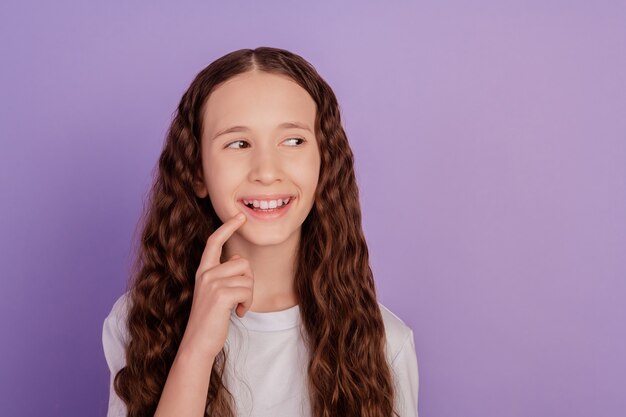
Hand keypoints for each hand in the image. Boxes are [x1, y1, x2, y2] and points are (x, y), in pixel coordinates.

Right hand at [179, 212, 253, 358]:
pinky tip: (238, 314)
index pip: (214, 241)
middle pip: (242, 263)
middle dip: (249, 281)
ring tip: (237, 308)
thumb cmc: (210, 320)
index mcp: (203, 271)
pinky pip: (247, 290)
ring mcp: (211, 283)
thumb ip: (224, 275)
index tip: (240, 216)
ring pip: (248, 278)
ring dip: (248, 296)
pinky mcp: (220, 295)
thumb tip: (239, 260)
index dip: (227, 227)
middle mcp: (205, 273)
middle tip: (240, 299)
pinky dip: (247, 304)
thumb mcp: (215, 293)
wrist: (198, 343)